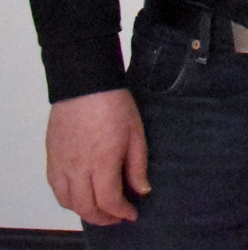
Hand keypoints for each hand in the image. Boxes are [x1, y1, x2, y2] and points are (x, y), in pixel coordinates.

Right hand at [46, 88, 148, 224]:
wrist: (85, 84)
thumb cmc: (114, 104)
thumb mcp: (136, 134)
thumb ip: (138, 166)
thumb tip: (141, 190)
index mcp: (102, 161)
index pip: (108, 200)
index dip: (121, 212)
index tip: (132, 214)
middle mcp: (77, 167)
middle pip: (85, 207)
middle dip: (103, 218)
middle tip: (118, 217)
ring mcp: (61, 163)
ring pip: (66, 201)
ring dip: (84, 210)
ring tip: (101, 209)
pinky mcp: (51, 156)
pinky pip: (55, 187)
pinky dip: (67, 198)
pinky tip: (81, 194)